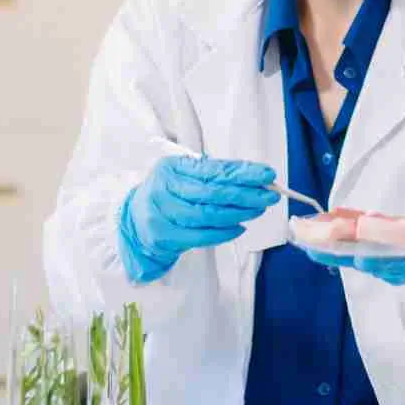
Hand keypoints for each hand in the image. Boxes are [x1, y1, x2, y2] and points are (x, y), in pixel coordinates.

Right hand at [119, 154, 278, 282]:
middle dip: (245, 194)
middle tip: (270, 195)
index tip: (267, 175)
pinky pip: (199, 236)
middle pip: (211, 193)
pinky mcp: (163, 236)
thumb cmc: (168, 193)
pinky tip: (239, 227)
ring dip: (237, 214)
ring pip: (206, 215)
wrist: (135, 220)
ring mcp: (161, 214)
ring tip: (258, 209)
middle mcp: (163, 188)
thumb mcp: (185, 175)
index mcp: (171, 167)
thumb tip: (255, 176)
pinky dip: (223, 233)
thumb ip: (216, 174)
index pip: (213, 170)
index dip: (242, 173)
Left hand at [305, 206, 404, 292]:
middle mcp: (399, 265)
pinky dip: (334, 238)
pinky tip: (315, 229)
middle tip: (312, 243)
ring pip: (354, 256)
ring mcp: (388, 261)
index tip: (361, 257)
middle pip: (366, 261)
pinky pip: (354, 247)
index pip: (397, 263)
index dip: (378, 260)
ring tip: (304, 235)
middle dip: (340, 253)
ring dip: (329, 247)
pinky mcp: (380, 254)